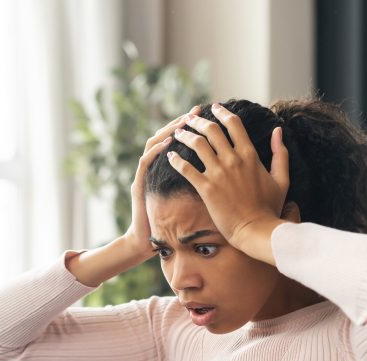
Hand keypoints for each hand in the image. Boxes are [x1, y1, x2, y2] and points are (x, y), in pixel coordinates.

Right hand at [123, 105, 201, 255]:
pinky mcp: (139, 185)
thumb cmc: (172, 226)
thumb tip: (227, 173)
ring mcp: (146, 175)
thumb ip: (203, 183)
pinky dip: (155, 152)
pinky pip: (145, 163)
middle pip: (168, 135)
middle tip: (197, 111)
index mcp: (171, 169)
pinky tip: (167, 146)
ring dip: (167, 131)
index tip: (211, 114)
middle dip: (183, 122)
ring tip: (182, 124)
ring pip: (153, 144)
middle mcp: (156, 167)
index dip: (195, 126)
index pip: (183, 140)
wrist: (147, 242)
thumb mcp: (188, 200)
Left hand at [166, 103, 289, 249]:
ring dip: (185, 136)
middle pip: (212, 130)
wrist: (255, 230)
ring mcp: (218, 173)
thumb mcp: (281, 178)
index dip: (222, 113)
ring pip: (197, 145)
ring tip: (177, 133)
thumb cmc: (269, 207)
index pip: (234, 125)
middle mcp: (233, 159)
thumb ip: (281, 153)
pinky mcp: (206, 188)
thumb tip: (278, 131)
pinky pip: (186, 168)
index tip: (214, 108)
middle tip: (190, 118)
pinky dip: (176, 160)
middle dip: (198, 121)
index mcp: (250, 155)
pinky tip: (170, 156)